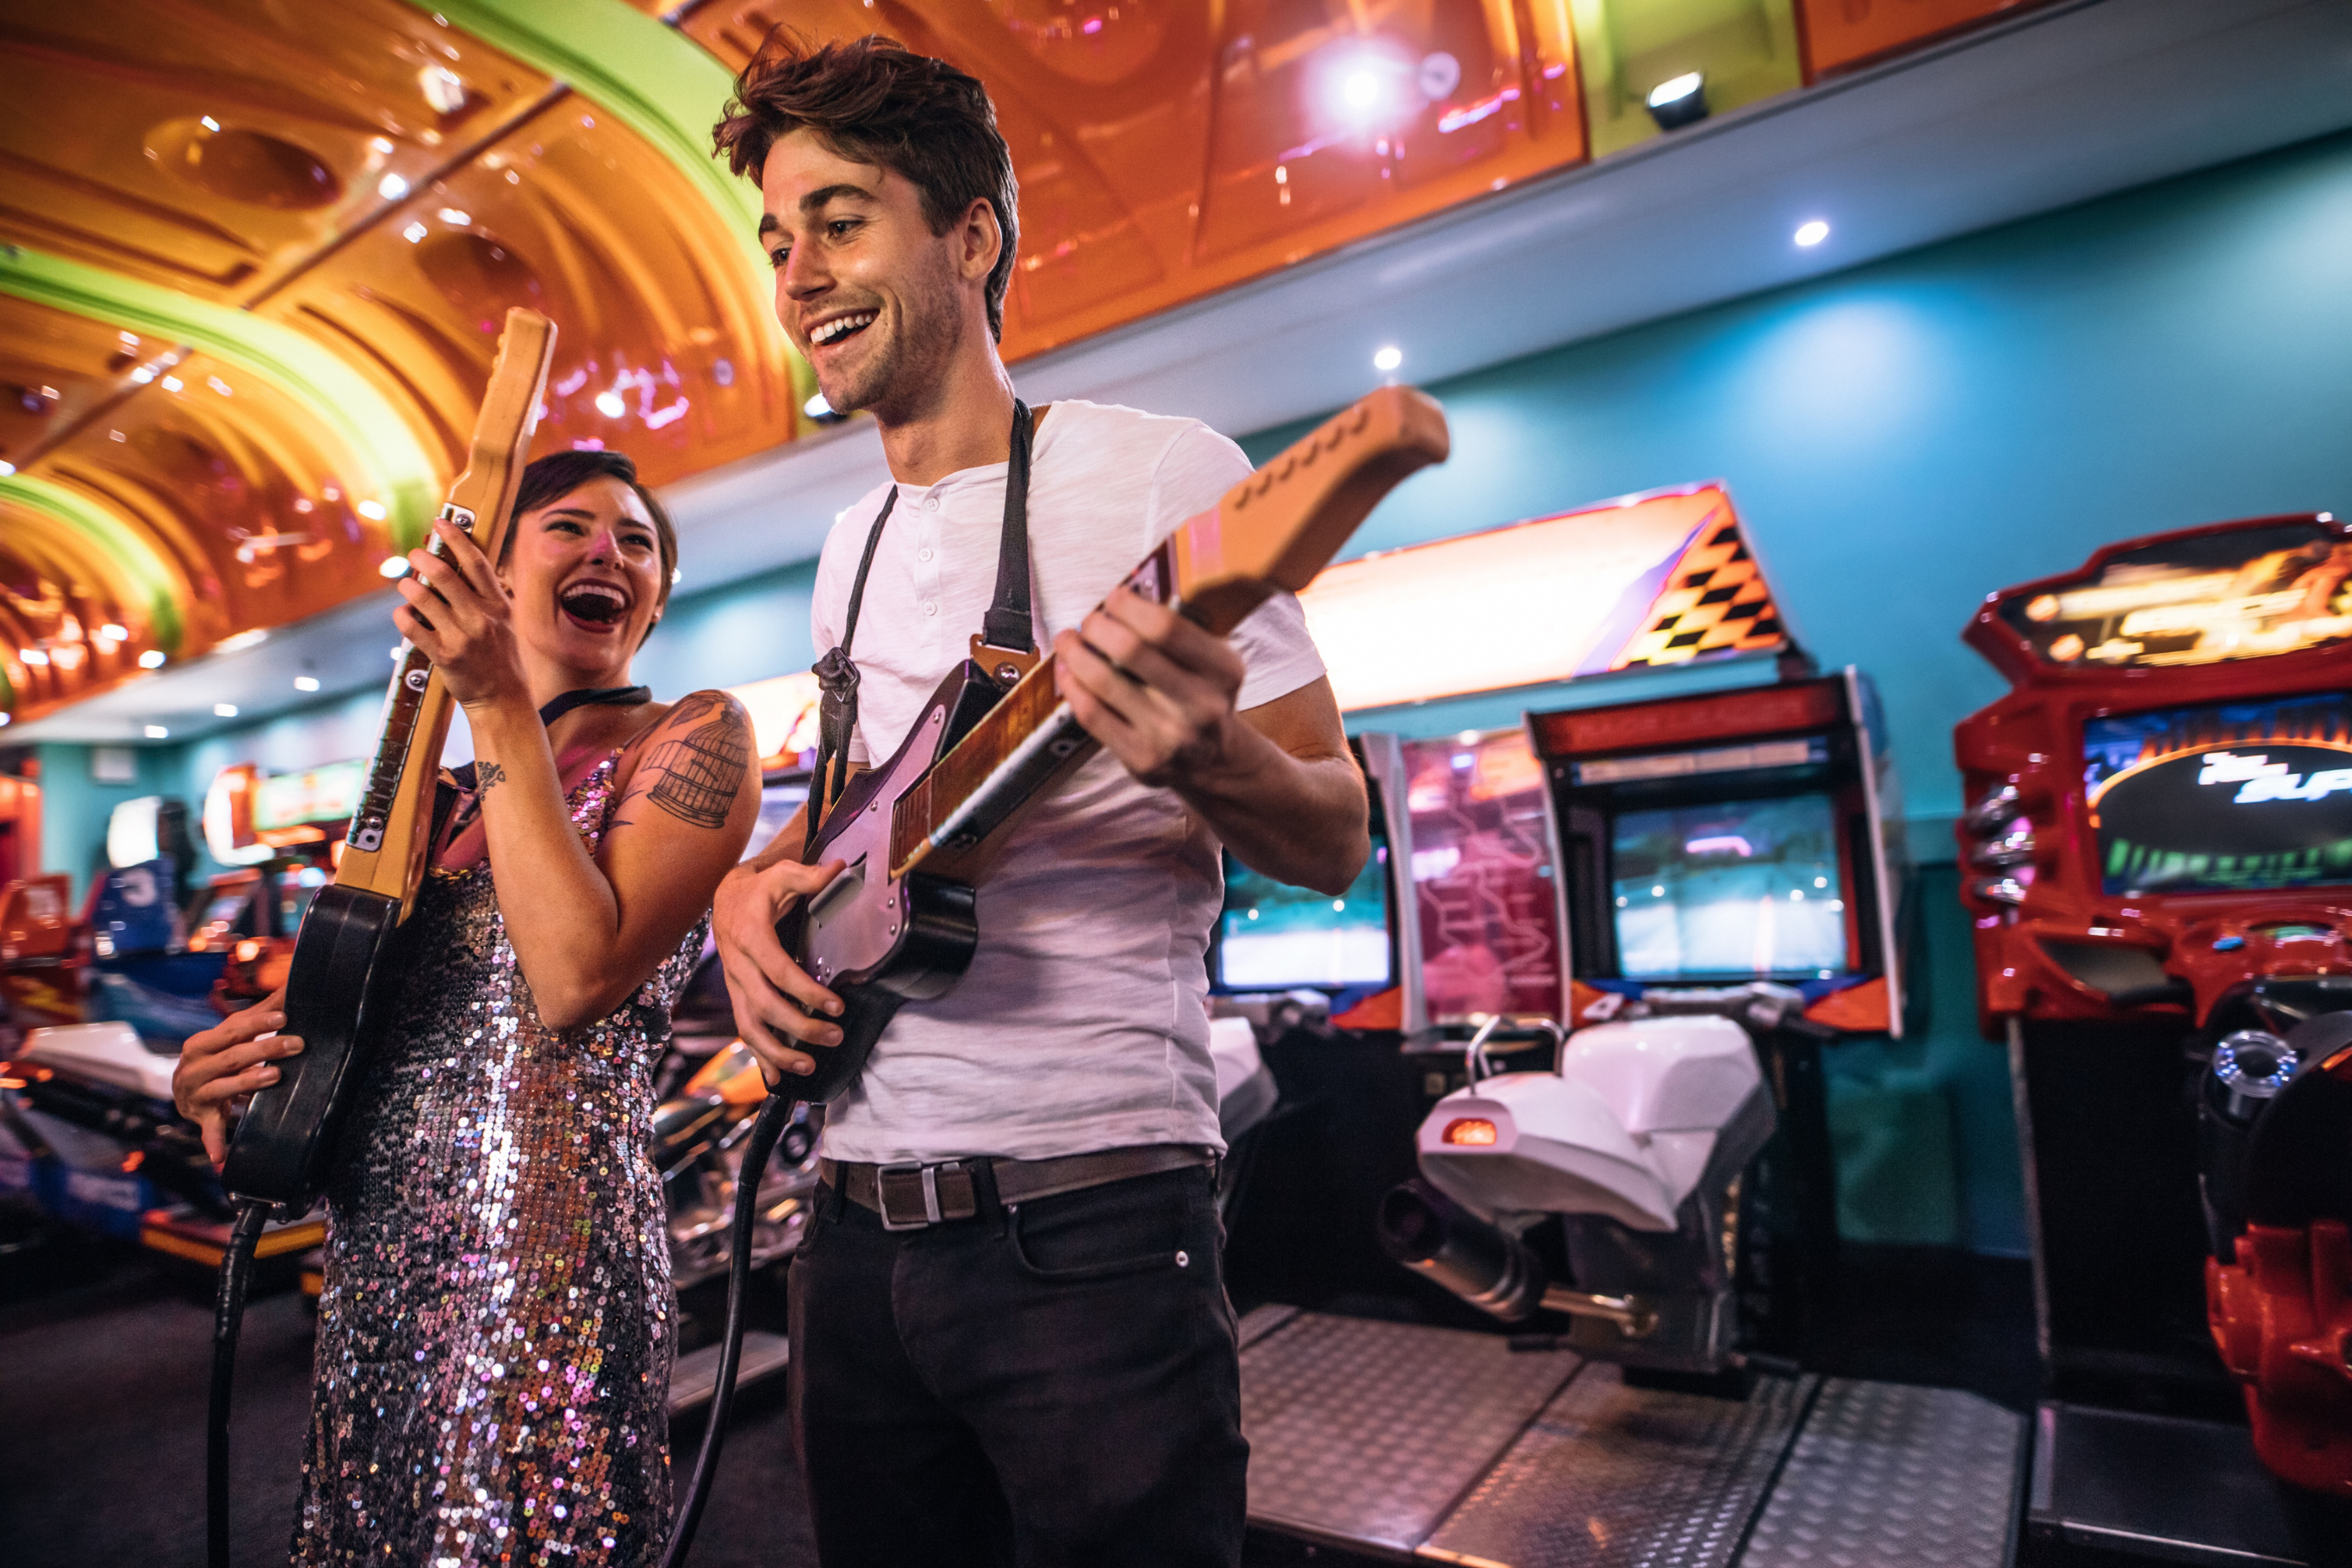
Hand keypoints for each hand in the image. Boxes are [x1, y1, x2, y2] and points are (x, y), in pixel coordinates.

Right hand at [173, 991, 298, 1169]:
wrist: (184, 1091)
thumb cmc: (216, 1057)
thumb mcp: (230, 1036)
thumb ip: (257, 1015)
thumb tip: (290, 985)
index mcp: (200, 1044)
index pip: (232, 1030)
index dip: (258, 1023)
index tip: (285, 1017)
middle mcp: (192, 1069)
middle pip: (232, 1056)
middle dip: (266, 1049)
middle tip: (297, 1044)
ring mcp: (194, 1095)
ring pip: (223, 1087)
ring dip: (248, 1082)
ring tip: (275, 1076)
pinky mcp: (200, 1118)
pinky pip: (208, 1131)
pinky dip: (214, 1142)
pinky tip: (221, 1156)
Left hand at [394, 518, 525, 708]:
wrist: (504, 698)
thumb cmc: (502, 658)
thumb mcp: (505, 622)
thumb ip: (488, 596)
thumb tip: (465, 566)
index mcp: (499, 605)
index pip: (477, 563)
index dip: (456, 539)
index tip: (441, 523)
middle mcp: (481, 618)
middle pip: (446, 576)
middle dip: (423, 559)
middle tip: (414, 554)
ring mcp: (462, 637)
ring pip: (424, 599)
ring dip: (409, 586)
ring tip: (405, 584)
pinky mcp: (444, 656)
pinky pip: (413, 630)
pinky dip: (402, 617)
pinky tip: (402, 613)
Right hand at [713, 856, 847, 1083]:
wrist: (727, 897)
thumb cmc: (760, 888)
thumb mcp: (782, 874)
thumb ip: (809, 875)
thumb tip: (839, 869)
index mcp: (750, 937)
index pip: (778, 971)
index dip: (806, 991)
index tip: (836, 1005)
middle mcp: (738, 966)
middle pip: (764, 1006)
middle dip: (798, 1027)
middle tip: (833, 1036)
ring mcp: (735, 985)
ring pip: (749, 1027)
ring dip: (776, 1052)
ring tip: (807, 1067)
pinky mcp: (737, 997)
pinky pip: (744, 1031)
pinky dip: (759, 1057)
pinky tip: (775, 1078)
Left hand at [1053, 587, 1247, 788]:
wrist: (1214, 760)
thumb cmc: (1203, 700)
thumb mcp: (1212, 663)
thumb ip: (1178, 633)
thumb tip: (1122, 602)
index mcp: (1223, 671)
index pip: (1166, 627)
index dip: (1129, 606)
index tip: (1114, 599)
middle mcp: (1201, 705)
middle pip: (1131, 649)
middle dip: (1098, 627)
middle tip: (1089, 622)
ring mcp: (1171, 736)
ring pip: (1104, 681)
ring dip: (1076, 654)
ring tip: (1069, 642)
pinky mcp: (1143, 759)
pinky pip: (1092, 715)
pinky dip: (1072, 687)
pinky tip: (1068, 673)